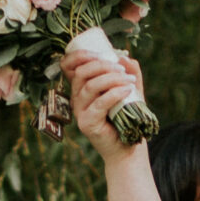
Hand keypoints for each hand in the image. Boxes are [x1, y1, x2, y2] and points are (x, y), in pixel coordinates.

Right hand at [64, 33, 144, 160]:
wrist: (127, 147)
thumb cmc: (126, 118)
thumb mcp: (130, 90)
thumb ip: (129, 73)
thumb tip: (126, 58)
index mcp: (82, 88)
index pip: (69, 67)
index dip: (80, 56)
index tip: (100, 53)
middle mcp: (77, 98)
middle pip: (81, 73)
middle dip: (102, 66)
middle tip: (122, 70)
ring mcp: (80, 111)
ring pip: (90, 87)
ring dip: (112, 79)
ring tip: (129, 80)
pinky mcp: (87, 123)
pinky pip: (99, 103)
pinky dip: (115, 93)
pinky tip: (128, 90)